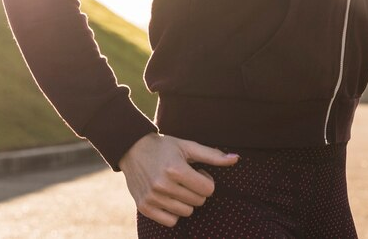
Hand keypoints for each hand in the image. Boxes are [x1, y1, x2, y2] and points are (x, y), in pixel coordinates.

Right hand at [119, 132, 239, 227]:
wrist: (132, 149)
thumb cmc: (165, 147)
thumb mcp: (188, 146)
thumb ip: (212, 155)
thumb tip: (236, 159)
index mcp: (176, 169)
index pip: (208, 189)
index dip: (207, 181)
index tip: (198, 173)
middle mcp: (163, 185)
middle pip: (199, 201)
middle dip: (197, 191)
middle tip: (187, 179)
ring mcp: (152, 198)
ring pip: (187, 212)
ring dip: (186, 201)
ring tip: (177, 187)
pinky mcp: (144, 207)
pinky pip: (171, 222)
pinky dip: (174, 213)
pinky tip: (169, 198)